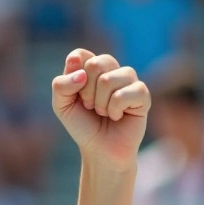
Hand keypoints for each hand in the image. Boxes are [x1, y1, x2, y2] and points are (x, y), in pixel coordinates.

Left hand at [51, 49, 150, 170]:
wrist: (100, 150)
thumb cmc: (82, 125)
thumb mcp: (62, 106)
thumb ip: (61, 86)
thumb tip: (81, 74)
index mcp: (91, 68)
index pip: (80, 55)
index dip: (73, 73)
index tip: (75, 91)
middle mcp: (112, 70)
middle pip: (95, 64)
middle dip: (86, 92)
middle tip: (90, 106)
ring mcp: (129, 81)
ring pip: (108, 79)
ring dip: (100, 103)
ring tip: (104, 113)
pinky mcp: (142, 94)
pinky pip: (124, 94)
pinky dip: (114, 109)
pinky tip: (118, 116)